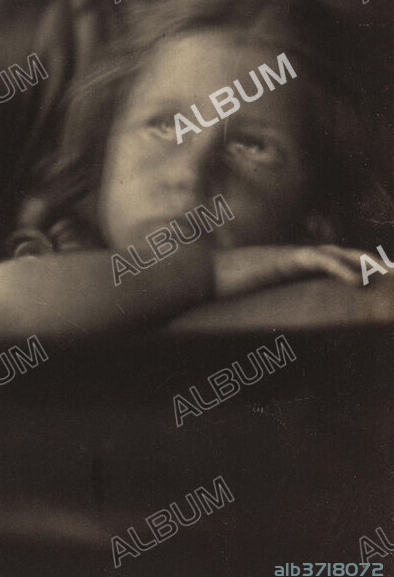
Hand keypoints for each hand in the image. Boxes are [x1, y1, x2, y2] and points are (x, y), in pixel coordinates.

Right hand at [214, 245, 382, 298]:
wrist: (201, 274)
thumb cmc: (224, 288)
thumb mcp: (257, 298)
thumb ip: (275, 303)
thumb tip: (283, 324)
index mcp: (292, 264)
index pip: (332, 260)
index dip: (357, 265)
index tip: (378, 275)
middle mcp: (295, 255)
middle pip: (342, 253)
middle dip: (370, 262)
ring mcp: (290, 255)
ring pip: (336, 253)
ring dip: (363, 263)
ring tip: (387, 273)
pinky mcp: (283, 259)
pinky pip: (317, 260)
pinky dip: (339, 269)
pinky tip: (356, 281)